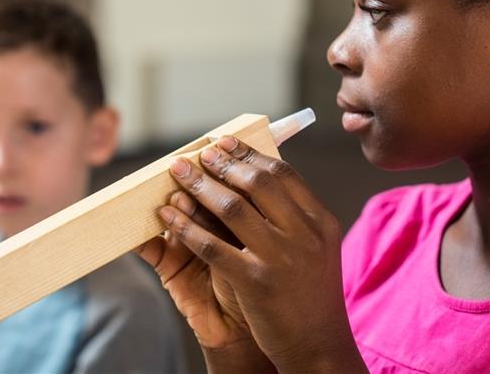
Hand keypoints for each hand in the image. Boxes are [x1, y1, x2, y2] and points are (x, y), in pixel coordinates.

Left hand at [159, 136, 366, 373]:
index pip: (283, 174)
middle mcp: (304, 234)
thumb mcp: (317, 248)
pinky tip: (169, 216)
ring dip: (200, 186)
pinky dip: (186, 227)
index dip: (250, 155)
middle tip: (200, 153)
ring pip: (232, 208)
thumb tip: (255, 180)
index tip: (226, 142)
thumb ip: (294, 216)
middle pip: (257, 183)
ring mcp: (281, 258)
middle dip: (223, 163)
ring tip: (178, 174)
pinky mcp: (256, 283)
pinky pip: (212, 246)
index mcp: (320, 221)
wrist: (319, 346)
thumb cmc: (312, 295)